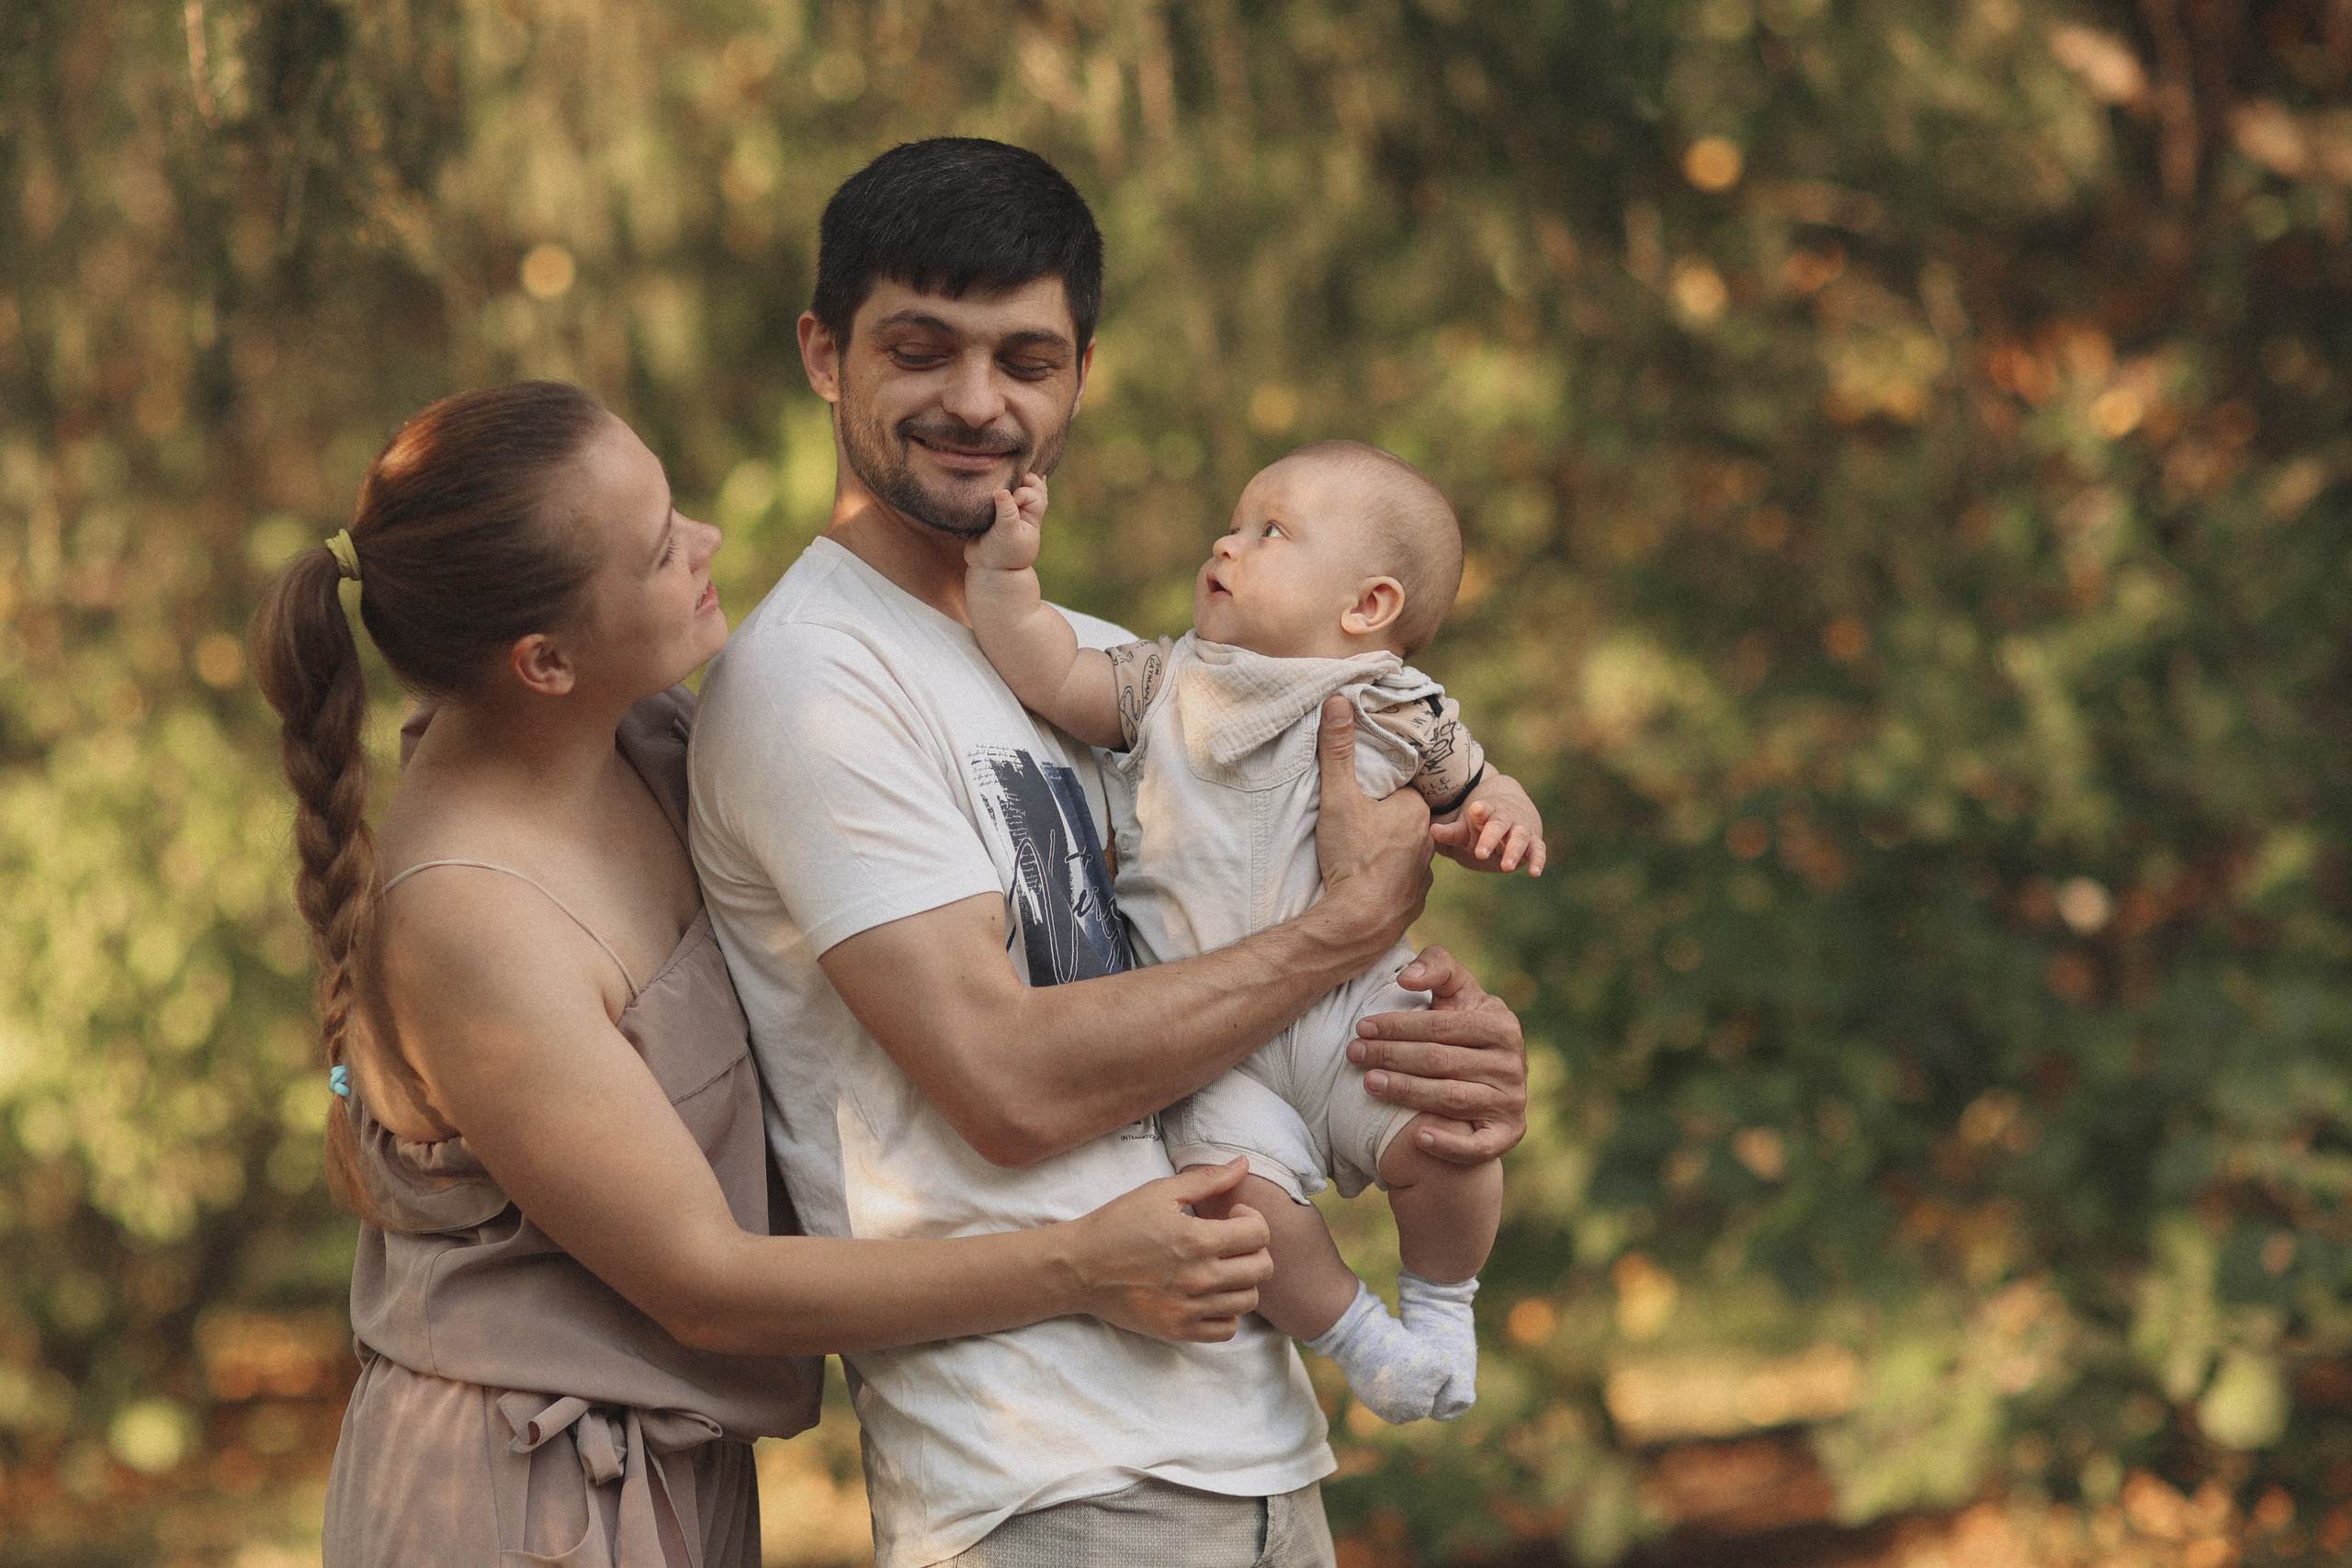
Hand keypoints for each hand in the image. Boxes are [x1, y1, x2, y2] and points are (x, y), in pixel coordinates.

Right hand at [965, 470, 1047, 572]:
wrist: (988, 570)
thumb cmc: (1002, 554)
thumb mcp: (1007, 534)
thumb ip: (1007, 513)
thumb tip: (1003, 491)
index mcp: (1032, 517)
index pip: (1032, 495)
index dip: (1021, 493)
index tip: (1010, 501)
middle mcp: (1024, 512)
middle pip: (1031, 486)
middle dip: (1024, 478)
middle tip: (1012, 475)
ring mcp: (1011, 513)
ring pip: (1018, 490)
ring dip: (1017, 480)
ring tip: (1013, 470)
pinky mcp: (995, 514)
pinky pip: (1001, 497)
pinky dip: (1002, 489)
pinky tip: (1001, 480)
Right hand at [1064, 1160, 1273, 1341]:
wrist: (1079, 1267)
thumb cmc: (1118, 1224)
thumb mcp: (1160, 1192)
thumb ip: (1207, 1179)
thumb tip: (1243, 1164)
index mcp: (1197, 1239)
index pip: (1259, 1233)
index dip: (1252, 1219)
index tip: (1234, 1216)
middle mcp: (1199, 1278)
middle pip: (1262, 1268)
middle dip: (1254, 1249)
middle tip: (1232, 1241)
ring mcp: (1190, 1309)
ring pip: (1249, 1300)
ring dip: (1243, 1280)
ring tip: (1222, 1267)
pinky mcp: (1178, 1331)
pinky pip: (1227, 1329)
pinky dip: (1227, 1312)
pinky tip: (1211, 1295)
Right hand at [1312, 696, 1433, 953]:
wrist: (1359, 921)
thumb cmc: (1352, 856)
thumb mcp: (1339, 797)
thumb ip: (1339, 750)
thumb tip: (1338, 700)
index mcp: (1415, 810)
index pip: (1401, 790)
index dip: (1381, 790)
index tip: (1361, 795)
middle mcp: (1428, 839)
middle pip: (1405, 820)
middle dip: (1384, 820)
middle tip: (1356, 824)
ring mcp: (1424, 873)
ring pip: (1406, 852)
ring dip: (1389, 851)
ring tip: (1361, 854)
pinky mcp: (1414, 900)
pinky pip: (1403, 882)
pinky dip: (1389, 880)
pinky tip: (1369, 882)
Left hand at [1349, 946, 1526, 1163]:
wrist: (1489, 1080)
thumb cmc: (1462, 1028)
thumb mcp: (1456, 991)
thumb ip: (1437, 967)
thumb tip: (1407, 978)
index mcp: (1502, 1025)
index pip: (1440, 1026)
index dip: (1398, 1025)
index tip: (1361, 1026)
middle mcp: (1514, 1064)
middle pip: (1440, 1061)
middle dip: (1391, 1056)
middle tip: (1354, 1055)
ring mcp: (1512, 1101)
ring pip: (1451, 1098)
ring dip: (1407, 1092)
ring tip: (1369, 1083)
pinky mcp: (1510, 1134)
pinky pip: (1479, 1145)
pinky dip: (1450, 1144)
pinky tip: (1418, 1137)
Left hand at [1430, 774, 1545, 875]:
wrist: (1512, 808)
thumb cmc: (1483, 822)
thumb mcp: (1467, 827)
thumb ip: (1452, 831)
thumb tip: (1432, 831)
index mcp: (1488, 812)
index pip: (1484, 810)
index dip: (1480, 811)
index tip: (1476, 810)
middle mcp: (1507, 818)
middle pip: (1500, 825)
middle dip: (1491, 838)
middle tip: (1480, 854)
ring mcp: (1522, 829)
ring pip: (1520, 837)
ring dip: (1514, 851)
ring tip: (1506, 867)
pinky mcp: (1534, 841)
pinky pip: (1538, 849)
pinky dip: (1538, 860)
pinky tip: (1534, 873)